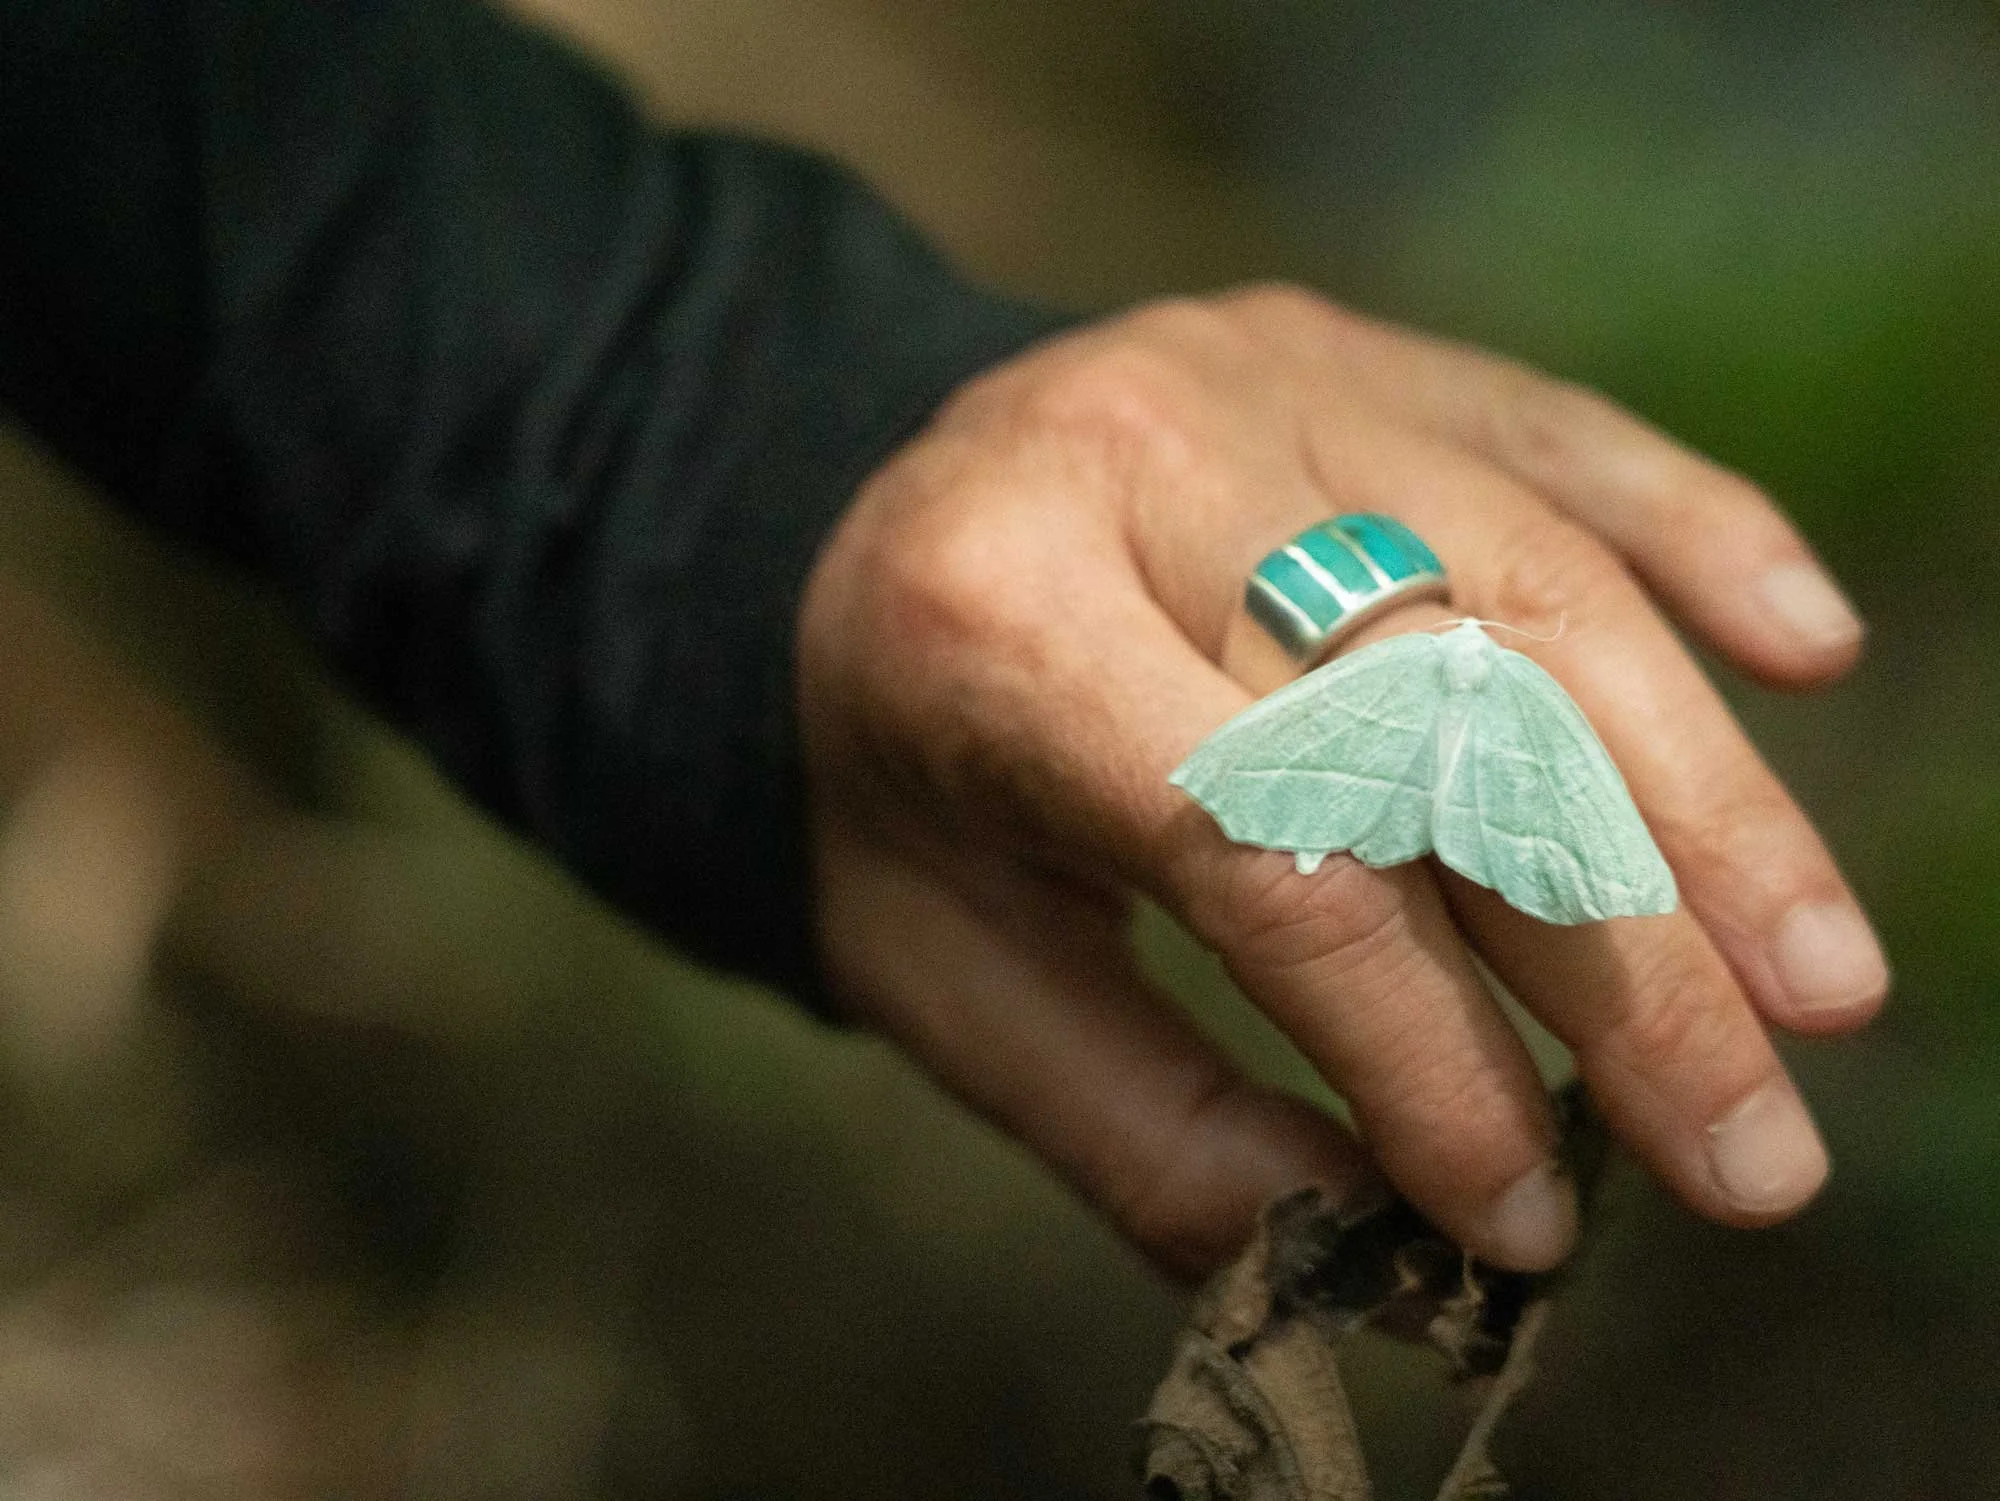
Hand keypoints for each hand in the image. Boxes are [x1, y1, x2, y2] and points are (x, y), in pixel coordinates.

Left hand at [796, 286, 1886, 1278]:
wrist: (829, 523)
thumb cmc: (887, 775)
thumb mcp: (938, 969)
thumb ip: (1134, 1119)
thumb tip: (1378, 1247)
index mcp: (992, 625)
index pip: (1267, 851)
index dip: (1421, 1050)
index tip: (1534, 1212)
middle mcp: (1138, 458)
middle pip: (1439, 719)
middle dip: (1622, 961)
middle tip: (1754, 1154)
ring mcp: (1264, 377)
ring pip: (1540, 581)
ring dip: (1705, 798)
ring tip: (1822, 986)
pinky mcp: (1352, 352)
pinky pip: (1559, 433)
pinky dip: (1701, 537)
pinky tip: (1809, 656)